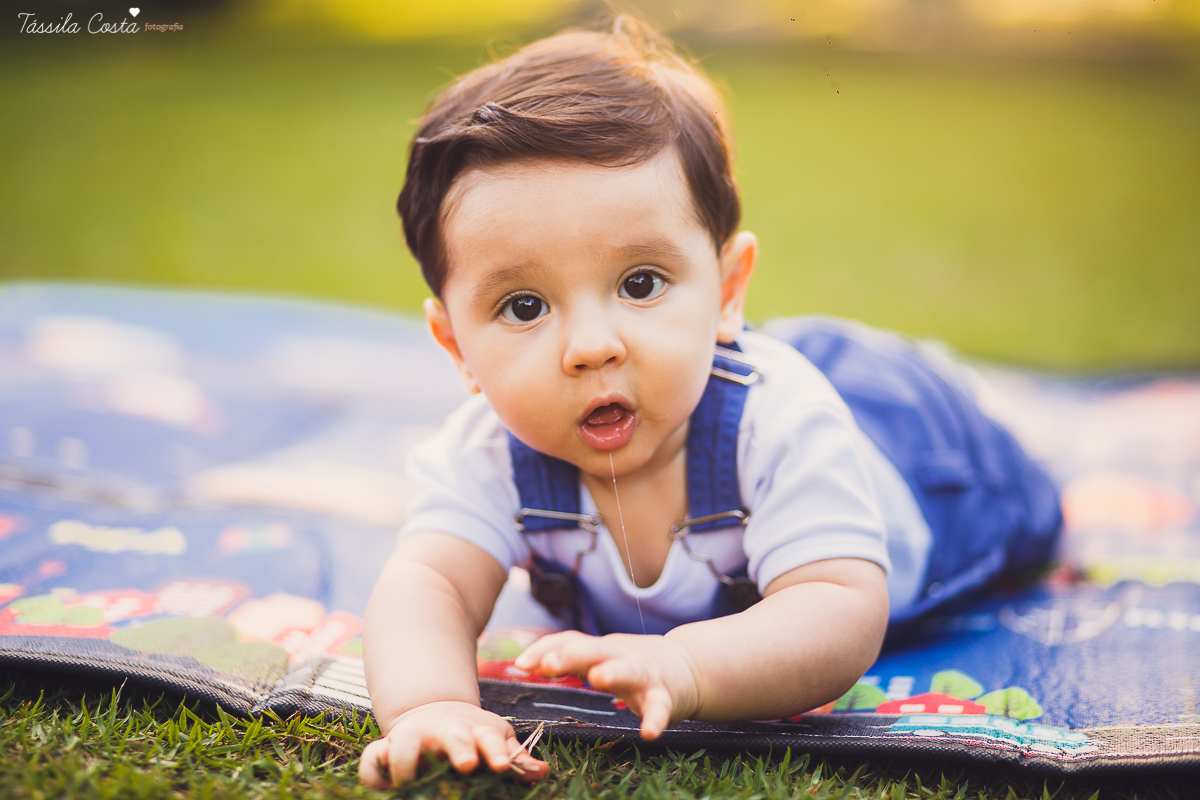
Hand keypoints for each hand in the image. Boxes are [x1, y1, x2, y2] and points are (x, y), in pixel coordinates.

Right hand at [358, 700, 547, 787]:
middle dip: (459, 748)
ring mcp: (413, 738)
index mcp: (476, 732)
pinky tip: (384, 788)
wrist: (434, 711)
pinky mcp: (386, 748)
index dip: (497, 752)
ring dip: (406, 762)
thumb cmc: (472, 735)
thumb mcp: (496, 739)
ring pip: (403, 746)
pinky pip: (371, 760)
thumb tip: (543, 772)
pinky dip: (373, 774)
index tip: (502, 765)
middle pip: (451, 737)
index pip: (490, 740)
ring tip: (409, 782)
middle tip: (466, 764)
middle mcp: (443, 733)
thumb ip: (515, 757)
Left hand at [513, 631, 698, 738]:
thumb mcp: (599, 656)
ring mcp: (646, 674)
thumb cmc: (632, 662)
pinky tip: (648, 733)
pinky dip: (655, 720)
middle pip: (595, 649)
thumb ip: (566, 657)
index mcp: (602, 648)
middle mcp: (621, 655)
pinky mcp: (667, 696)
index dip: (546, 649)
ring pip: (629, 669)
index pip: (571, 641)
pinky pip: (660, 708)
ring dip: (613, 671)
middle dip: (571, 654)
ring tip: (598, 678)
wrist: (687, 666)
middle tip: (548, 665)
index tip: (521, 664)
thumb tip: (524, 663)